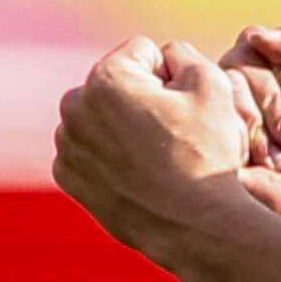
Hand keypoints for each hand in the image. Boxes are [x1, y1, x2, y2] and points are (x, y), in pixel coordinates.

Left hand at [51, 34, 270, 242]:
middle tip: (170, 134)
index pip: (142, 54)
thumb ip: (182, 54)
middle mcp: (74, 109)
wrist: (195, 227)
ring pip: (101, 117)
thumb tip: (163, 56)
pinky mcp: (69, 178)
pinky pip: (91, 150)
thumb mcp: (212, 84)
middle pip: (116, 84)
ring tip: (156, 156)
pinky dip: (110, 156)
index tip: (184, 109)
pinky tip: (137, 174)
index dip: (171, 76)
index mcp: (105, 79)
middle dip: (140, 98)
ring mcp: (68, 147)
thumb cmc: (206, 153)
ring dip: (123, 126)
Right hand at [224, 20, 280, 203]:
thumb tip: (257, 34)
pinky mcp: (201, 147)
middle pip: (238, 68)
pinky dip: (252, 145)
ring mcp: (209, 118)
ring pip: (225, 93)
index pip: (254, 44)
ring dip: (267, 128)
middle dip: (277, 104)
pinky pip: (217, 124)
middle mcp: (223, 90)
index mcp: (249, 69)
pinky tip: (266, 167)